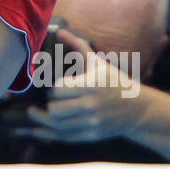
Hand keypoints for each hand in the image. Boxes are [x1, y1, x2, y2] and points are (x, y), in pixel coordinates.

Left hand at [14, 27, 144, 143]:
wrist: (137, 109)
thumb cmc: (114, 81)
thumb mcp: (98, 63)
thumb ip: (78, 46)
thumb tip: (59, 31)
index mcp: (91, 85)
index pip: (58, 90)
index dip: (51, 89)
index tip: (50, 88)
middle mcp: (91, 105)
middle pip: (55, 109)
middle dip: (46, 104)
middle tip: (44, 101)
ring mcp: (92, 122)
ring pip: (57, 125)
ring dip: (41, 120)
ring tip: (32, 113)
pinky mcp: (92, 135)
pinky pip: (65, 137)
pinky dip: (48, 135)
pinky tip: (36, 130)